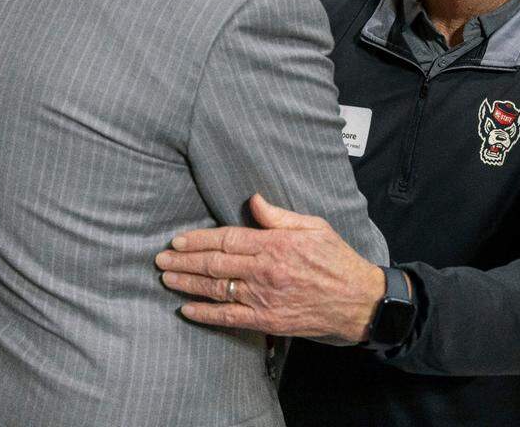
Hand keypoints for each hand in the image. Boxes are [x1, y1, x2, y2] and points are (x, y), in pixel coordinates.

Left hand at [155, 194, 385, 342]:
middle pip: (215, 263)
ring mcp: (264, 297)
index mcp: (276, 244)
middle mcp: (265, 270)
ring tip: (167, 278)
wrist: (358, 301)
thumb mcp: (314, 226)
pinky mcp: (266, 320)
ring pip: (216, 289)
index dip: (198, 239)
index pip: (227, 238)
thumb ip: (280, 216)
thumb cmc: (338, 260)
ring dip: (187, 284)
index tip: (178, 240)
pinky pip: (228, 317)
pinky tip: (186, 309)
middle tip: (161, 259)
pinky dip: (204, 314)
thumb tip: (253, 200)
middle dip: (184, 261)